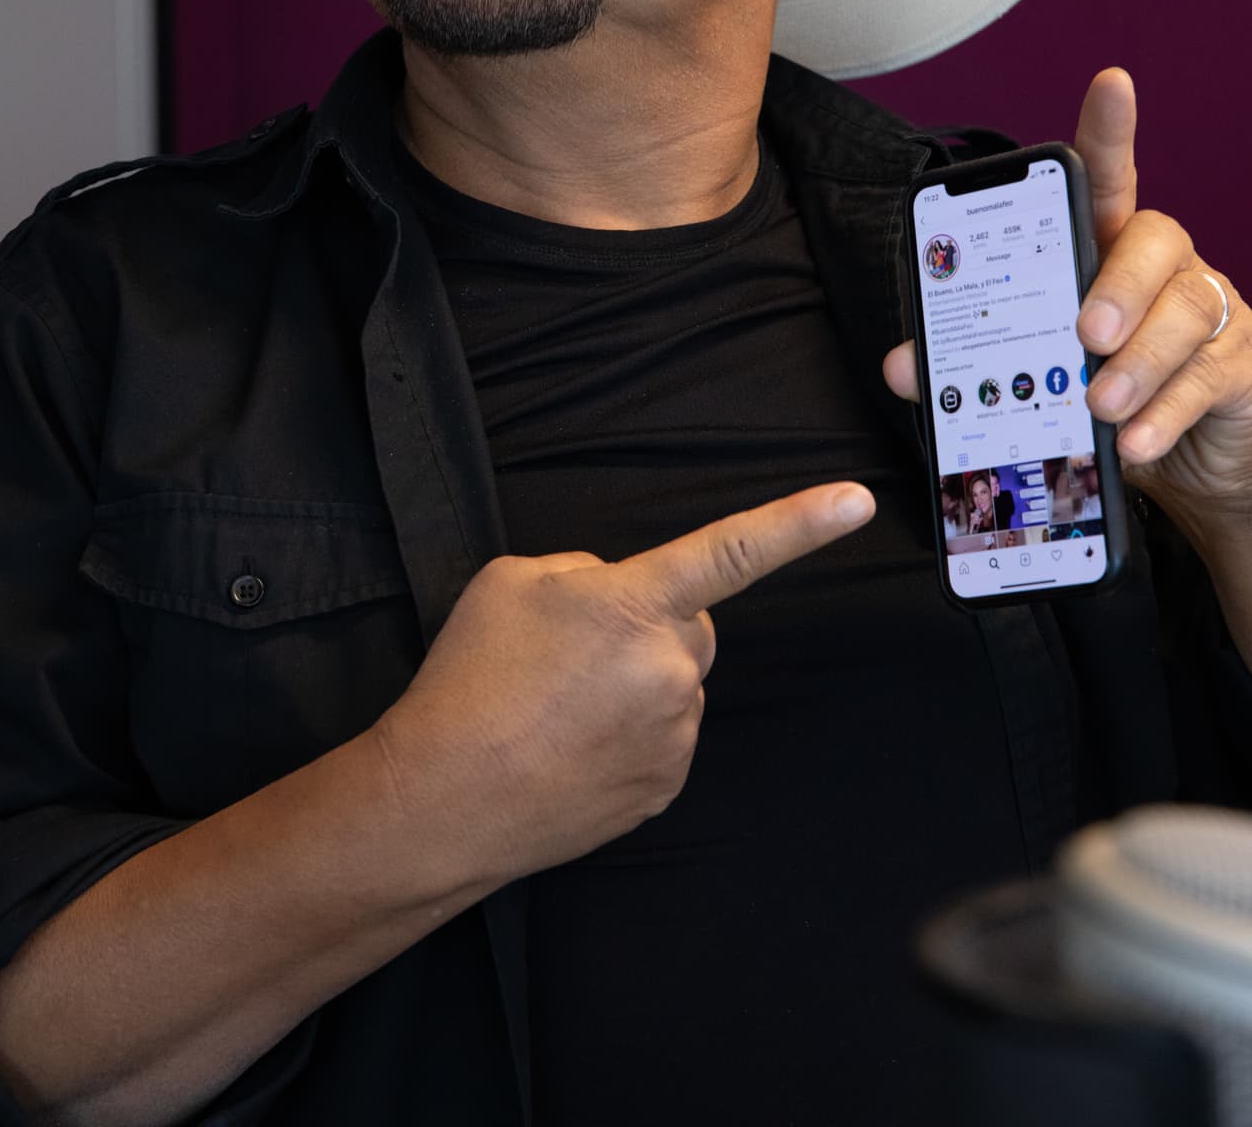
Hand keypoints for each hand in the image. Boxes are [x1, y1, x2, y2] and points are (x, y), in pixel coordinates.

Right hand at [373, 480, 873, 883]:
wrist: (443, 798)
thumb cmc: (470, 679)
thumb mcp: (512, 580)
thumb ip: (585, 570)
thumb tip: (617, 593)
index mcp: (636, 603)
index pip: (733, 551)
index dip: (799, 522)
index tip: (854, 500)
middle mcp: (670, 668)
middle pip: (691, 624)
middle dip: (651, 627)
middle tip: (575, 655)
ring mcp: (673, 734)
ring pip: (675, 684)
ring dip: (635, 684)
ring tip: (559, 708)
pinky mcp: (664, 787)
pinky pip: (664, 737)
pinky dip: (630, 735)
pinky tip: (573, 746)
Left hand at [884, 69, 1251, 549]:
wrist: (1180, 460)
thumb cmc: (1099, 395)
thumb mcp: (1034, 374)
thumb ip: (972, 363)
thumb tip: (901, 367)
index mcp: (1107, 248)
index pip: (1108, 178)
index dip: (1109, 131)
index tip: (1112, 84)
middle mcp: (1164, 266)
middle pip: (1156, 241)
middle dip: (1116, 284)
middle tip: (1084, 333)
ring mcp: (1211, 312)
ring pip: (1186, 310)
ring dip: (1138, 360)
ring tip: (1102, 405)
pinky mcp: (1239, 366)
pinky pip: (1209, 376)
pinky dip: (1167, 411)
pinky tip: (1137, 439)